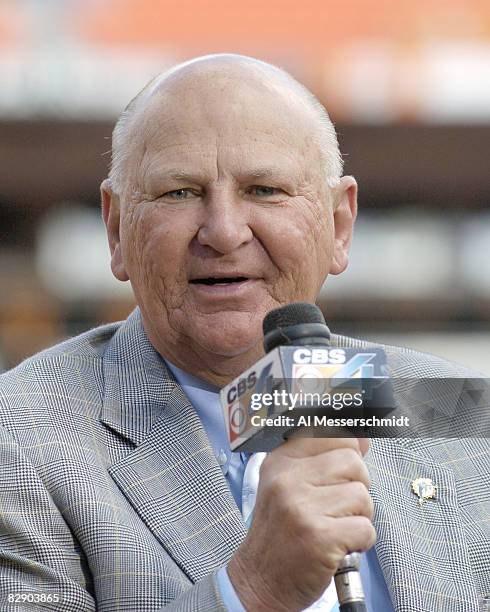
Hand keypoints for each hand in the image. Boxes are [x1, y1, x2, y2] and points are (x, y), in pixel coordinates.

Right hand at [227, 437, 374, 610]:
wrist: (259, 579)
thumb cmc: (281, 531)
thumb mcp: (291, 485)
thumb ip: (325, 458)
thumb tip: (362, 437)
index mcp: (281, 461)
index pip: (330, 432)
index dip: (349, 446)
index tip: (348, 464)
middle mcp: (287, 479)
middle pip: (352, 461)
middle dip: (356, 486)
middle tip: (338, 506)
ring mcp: (301, 507)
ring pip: (362, 495)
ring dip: (359, 516)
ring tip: (335, 526)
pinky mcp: (319, 537)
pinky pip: (366, 528)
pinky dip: (361, 541)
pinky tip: (338, 545)